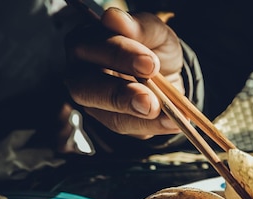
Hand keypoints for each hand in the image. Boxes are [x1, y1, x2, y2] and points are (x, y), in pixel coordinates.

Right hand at [65, 8, 182, 138]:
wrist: (167, 74)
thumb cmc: (153, 49)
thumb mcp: (156, 33)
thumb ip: (139, 26)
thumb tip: (114, 18)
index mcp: (87, 41)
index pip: (94, 48)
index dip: (121, 55)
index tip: (149, 64)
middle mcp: (80, 72)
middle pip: (86, 86)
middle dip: (120, 94)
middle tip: (150, 101)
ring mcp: (93, 101)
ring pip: (104, 113)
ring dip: (136, 116)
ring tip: (165, 115)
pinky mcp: (109, 120)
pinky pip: (124, 126)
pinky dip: (151, 126)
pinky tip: (171, 122)